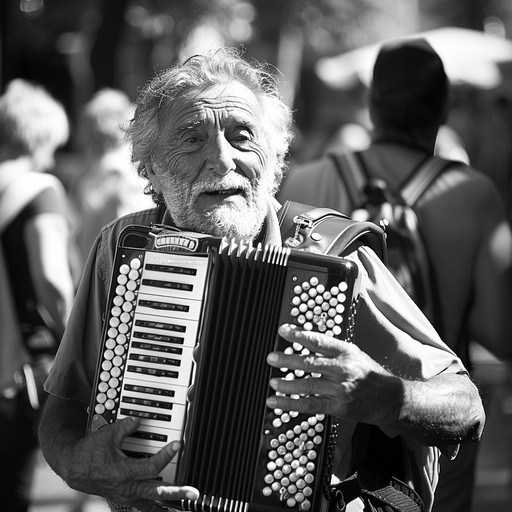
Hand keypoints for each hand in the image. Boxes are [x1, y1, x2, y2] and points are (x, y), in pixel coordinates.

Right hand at [68, 416, 198, 510]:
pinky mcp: (123, 496)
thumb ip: (126, 426)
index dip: (167, 455)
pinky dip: (154, 507)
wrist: (72, 466)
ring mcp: (125, 494)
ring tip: (185, 503)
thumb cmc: (89, 452)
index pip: (152, 467)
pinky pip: (142, 506)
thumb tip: (140, 419)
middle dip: (177, 493)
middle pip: (157, 492)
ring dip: (168, 502)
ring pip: (151, 502)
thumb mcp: (108, 434)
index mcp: (124, 472)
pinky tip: (164, 508)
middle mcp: (127, 487)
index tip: (178, 445)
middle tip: (193, 492)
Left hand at [265, 324, 401, 425]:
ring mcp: (340, 390)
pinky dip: (290, 404)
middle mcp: (342, 369)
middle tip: (271, 358)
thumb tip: (300, 336)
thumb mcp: (352, 353)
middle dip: (287, 360)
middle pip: (310, 363)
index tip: (283, 330)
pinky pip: (310, 405)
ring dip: (287, 384)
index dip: (299, 335)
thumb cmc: (366, 372)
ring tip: (273, 382)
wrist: (388, 398)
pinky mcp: (338, 408)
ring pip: (308, 386)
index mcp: (345, 351)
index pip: (319, 341)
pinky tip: (276, 402)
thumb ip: (328, 347)